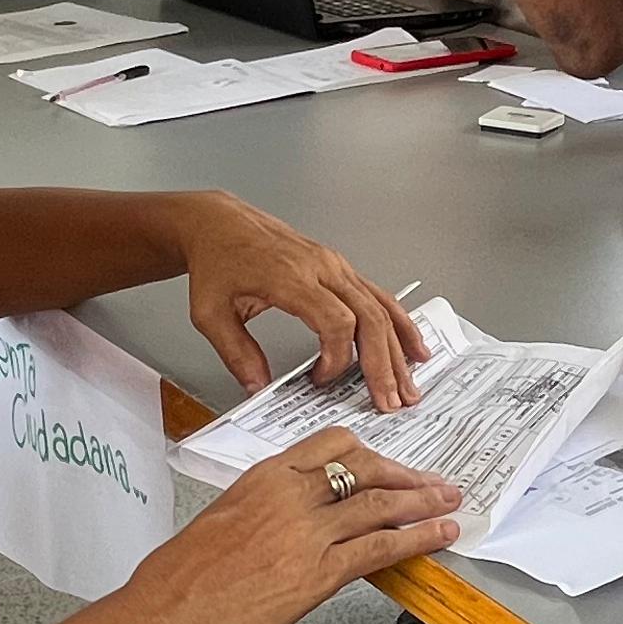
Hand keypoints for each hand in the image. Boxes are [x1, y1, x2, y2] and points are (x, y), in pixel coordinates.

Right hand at [120, 431, 462, 623]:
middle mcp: (290, 495)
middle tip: (432, 482)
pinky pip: (381, 547)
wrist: (166, 615)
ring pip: (382, 503)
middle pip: (366, 469)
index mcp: (264, 476)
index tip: (387, 463)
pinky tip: (438, 536)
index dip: (370, 453)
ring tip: (448, 502)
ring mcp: (308, 532)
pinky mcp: (319, 573)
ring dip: (424, 502)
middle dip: (406, 475)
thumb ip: (263, 508)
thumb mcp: (222, 518)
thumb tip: (290, 518)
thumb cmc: (180, 577)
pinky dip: (418, 538)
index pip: (332, 445)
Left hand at [172, 192, 429, 408]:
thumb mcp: (210, 312)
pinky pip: (378, 296)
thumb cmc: (217, 260)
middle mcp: (321, 267)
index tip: (321, 380)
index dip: (338, 358)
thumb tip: (258, 387)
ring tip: (409, 383)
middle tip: (389, 401)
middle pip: (370, 317)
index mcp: (290, 277)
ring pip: (380, 307)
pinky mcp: (339, 267)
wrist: (219, 222)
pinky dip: (399, 322)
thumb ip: (236, 352)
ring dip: (399, 349)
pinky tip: (412, 345)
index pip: (336, 321)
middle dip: (383, 364)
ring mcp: (335, 265)